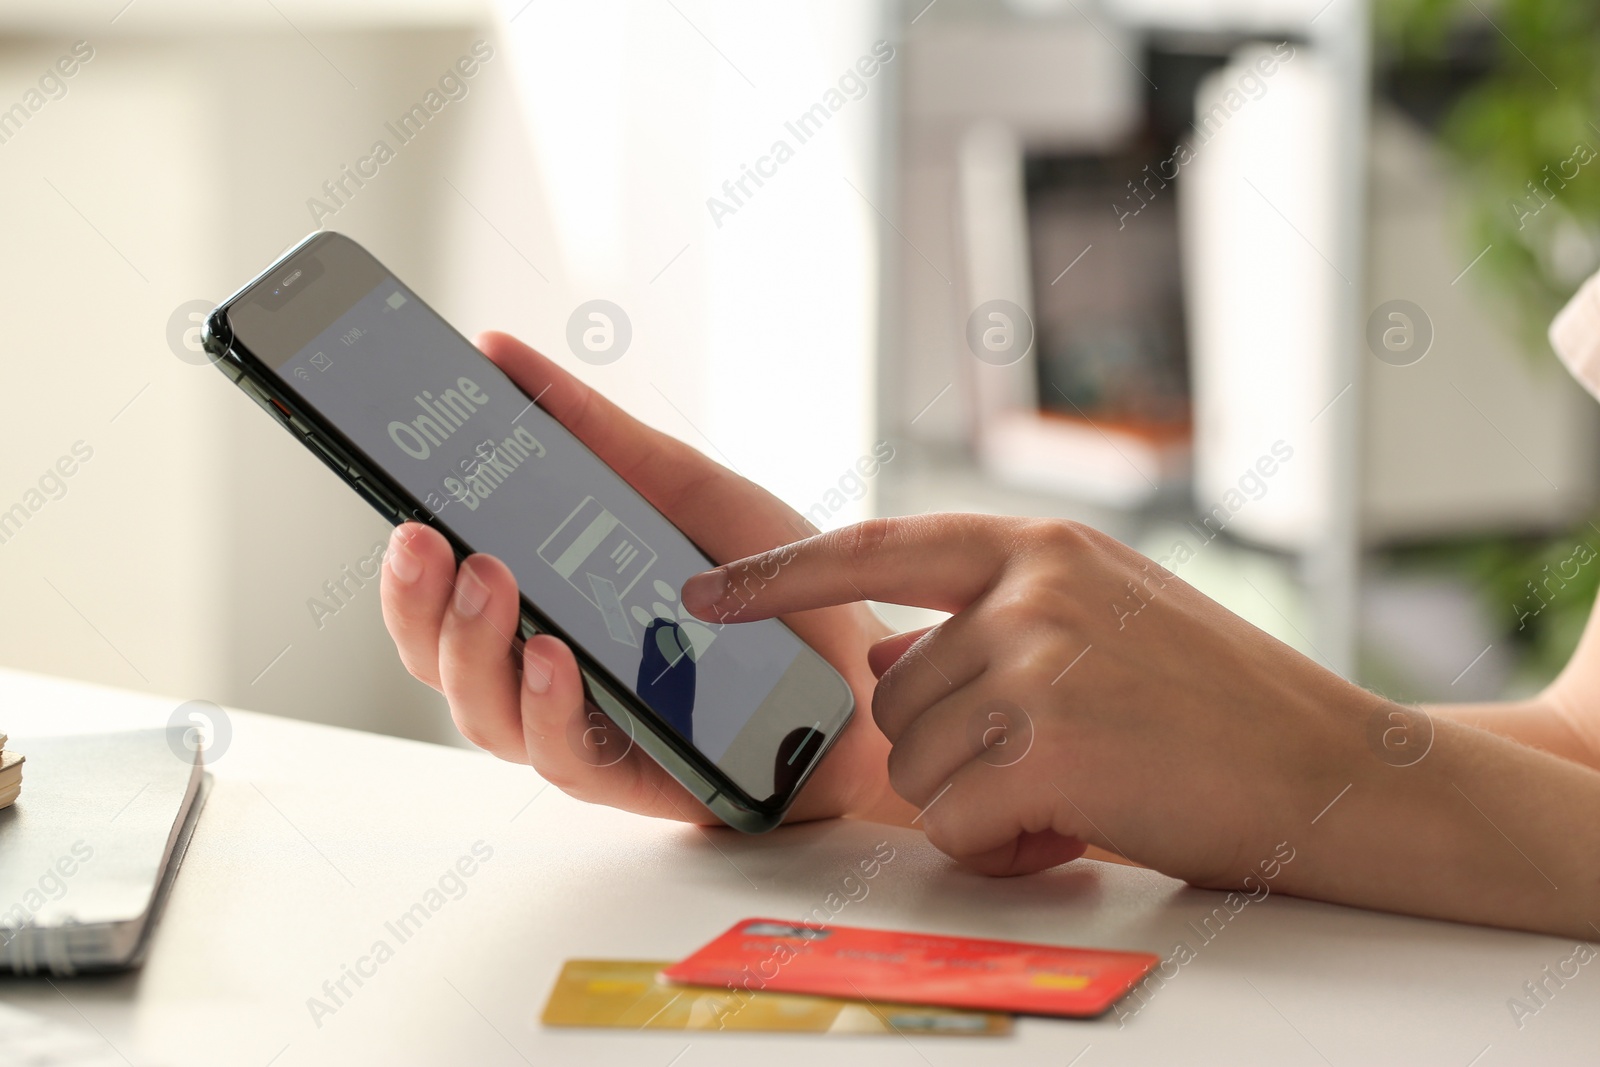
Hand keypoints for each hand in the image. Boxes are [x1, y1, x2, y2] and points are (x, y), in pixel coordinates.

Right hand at [379, 332, 908, 825]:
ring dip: (472, 645)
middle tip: (425, 536)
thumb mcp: (688, 491)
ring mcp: (584, 725)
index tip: (387, 489)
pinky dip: (549, 705)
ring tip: (490, 578)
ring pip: (481, 710)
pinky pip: (561, 757)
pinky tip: (557, 656)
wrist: (873, 674)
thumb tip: (498, 352)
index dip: (402, 550)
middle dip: (416, 596)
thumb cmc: (779, 590)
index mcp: (550, 600)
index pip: (443, 584)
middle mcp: (549, 666)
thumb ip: (597, 434)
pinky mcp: (631, 777)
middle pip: (438, 652)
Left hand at [680, 514, 1383, 883]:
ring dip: (983, 806)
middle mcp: (1031, 590)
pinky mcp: (1049, 746)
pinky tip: (1083, 829)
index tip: (704, 592)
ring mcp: (1039, 662)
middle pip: (895, 704)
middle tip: (1060, 766)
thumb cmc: (1221, 705)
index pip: (878, 549)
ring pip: (916, 771)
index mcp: (1040, 547)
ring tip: (1083, 791)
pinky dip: (1005, 851)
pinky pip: (954, 827)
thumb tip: (881, 665)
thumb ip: (989, 628)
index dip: (782, 576)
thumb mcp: (1104, 623)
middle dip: (956, 758)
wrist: (1337, 772)